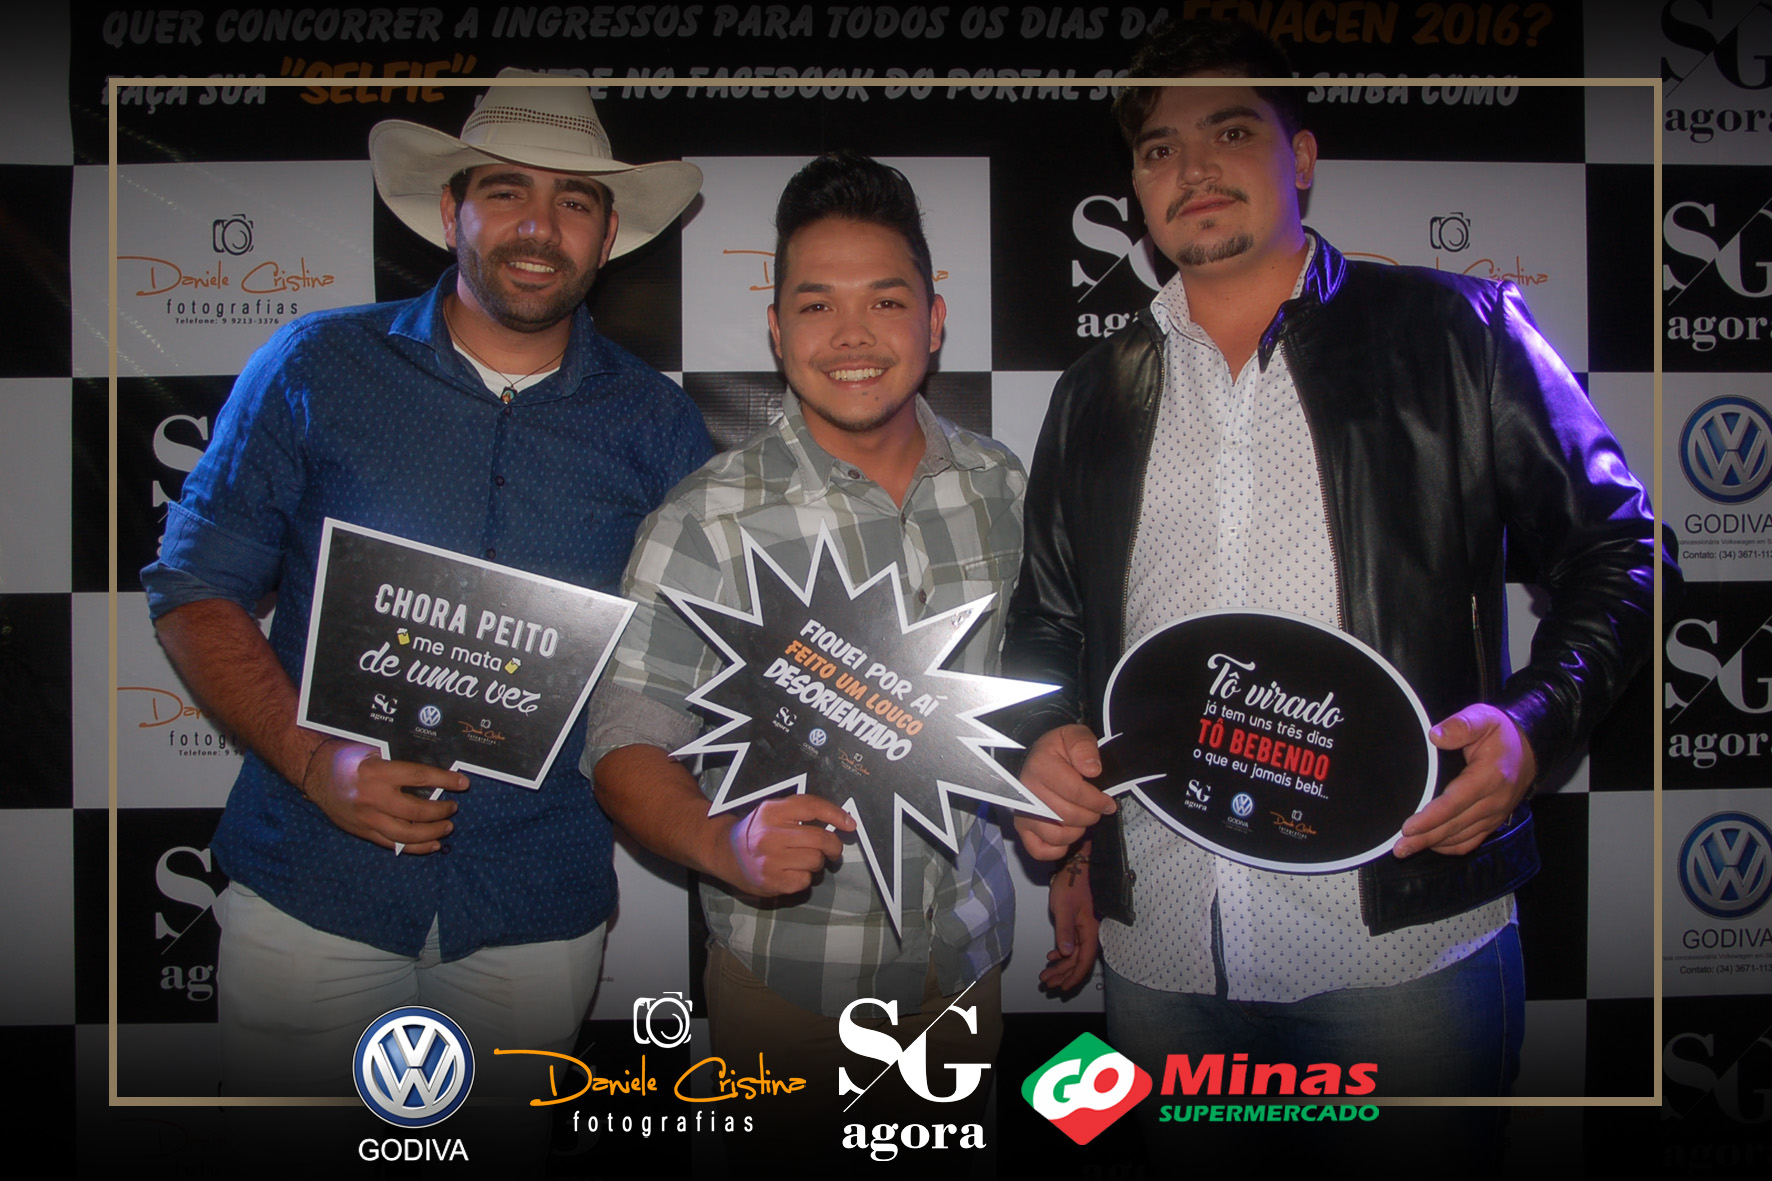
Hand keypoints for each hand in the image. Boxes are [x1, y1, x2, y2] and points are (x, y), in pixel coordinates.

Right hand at [302, 740, 468, 853]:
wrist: (315, 773)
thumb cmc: (348, 756)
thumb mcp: (373, 749)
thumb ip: (399, 760)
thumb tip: (434, 769)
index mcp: (378, 771)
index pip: (419, 777)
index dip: (444, 780)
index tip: (462, 783)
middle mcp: (373, 797)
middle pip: (416, 811)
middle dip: (441, 811)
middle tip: (453, 807)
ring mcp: (367, 818)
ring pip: (406, 833)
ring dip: (432, 833)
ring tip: (447, 827)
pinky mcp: (362, 831)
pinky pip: (392, 844)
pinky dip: (415, 847)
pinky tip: (432, 845)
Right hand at [723, 794, 855, 896]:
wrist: (725, 853)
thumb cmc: (757, 831)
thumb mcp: (773, 811)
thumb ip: (801, 812)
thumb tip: (841, 820)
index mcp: (772, 811)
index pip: (812, 807)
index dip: (836, 815)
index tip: (850, 824)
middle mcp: (770, 834)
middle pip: (820, 839)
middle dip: (833, 846)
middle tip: (833, 849)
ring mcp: (770, 860)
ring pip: (816, 861)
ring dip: (816, 862)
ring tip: (803, 859)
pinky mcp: (772, 882)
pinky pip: (806, 880)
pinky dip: (804, 877)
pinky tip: (791, 872)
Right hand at [1014, 724, 1116, 860]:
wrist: (1038, 757)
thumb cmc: (1059, 749)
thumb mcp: (1074, 736)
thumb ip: (1084, 747)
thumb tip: (1092, 770)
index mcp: (1041, 766)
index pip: (1075, 792)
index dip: (1097, 801)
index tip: (1108, 803)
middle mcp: (1027, 792)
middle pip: (1067, 816)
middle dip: (1090, 816)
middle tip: (1097, 810)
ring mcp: (1022, 812)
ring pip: (1056, 836)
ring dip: (1077, 831)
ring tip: (1083, 819)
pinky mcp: (1021, 828)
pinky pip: (1039, 850)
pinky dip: (1058, 849)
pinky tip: (1067, 834)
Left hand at [1039, 850, 1099, 992]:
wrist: (1076, 867)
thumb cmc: (1071, 883)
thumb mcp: (1063, 908)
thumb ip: (1065, 931)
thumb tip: (1065, 953)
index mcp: (1090, 930)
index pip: (1085, 960)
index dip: (1074, 976)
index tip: (1063, 987)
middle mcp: (1090, 932)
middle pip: (1079, 961)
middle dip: (1063, 975)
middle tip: (1047, 983)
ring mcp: (1085, 929)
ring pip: (1075, 955)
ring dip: (1061, 966)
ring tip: (1046, 975)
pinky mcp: (1079, 925)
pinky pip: (1073, 945)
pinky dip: (1063, 954)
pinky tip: (1053, 956)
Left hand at [1394, 705, 1537, 857]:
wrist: (1529, 749)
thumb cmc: (1500, 734)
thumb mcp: (1483, 718)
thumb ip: (1461, 726)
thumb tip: (1436, 735)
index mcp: (1489, 777)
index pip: (1455, 803)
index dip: (1431, 818)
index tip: (1408, 827)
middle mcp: (1494, 801)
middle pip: (1455, 826)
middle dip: (1424, 839)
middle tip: (1398, 848)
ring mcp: (1495, 814)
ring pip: (1462, 838)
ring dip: (1433, 845)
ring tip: (1406, 849)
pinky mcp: (1493, 821)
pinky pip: (1472, 841)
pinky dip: (1451, 847)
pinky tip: (1431, 846)